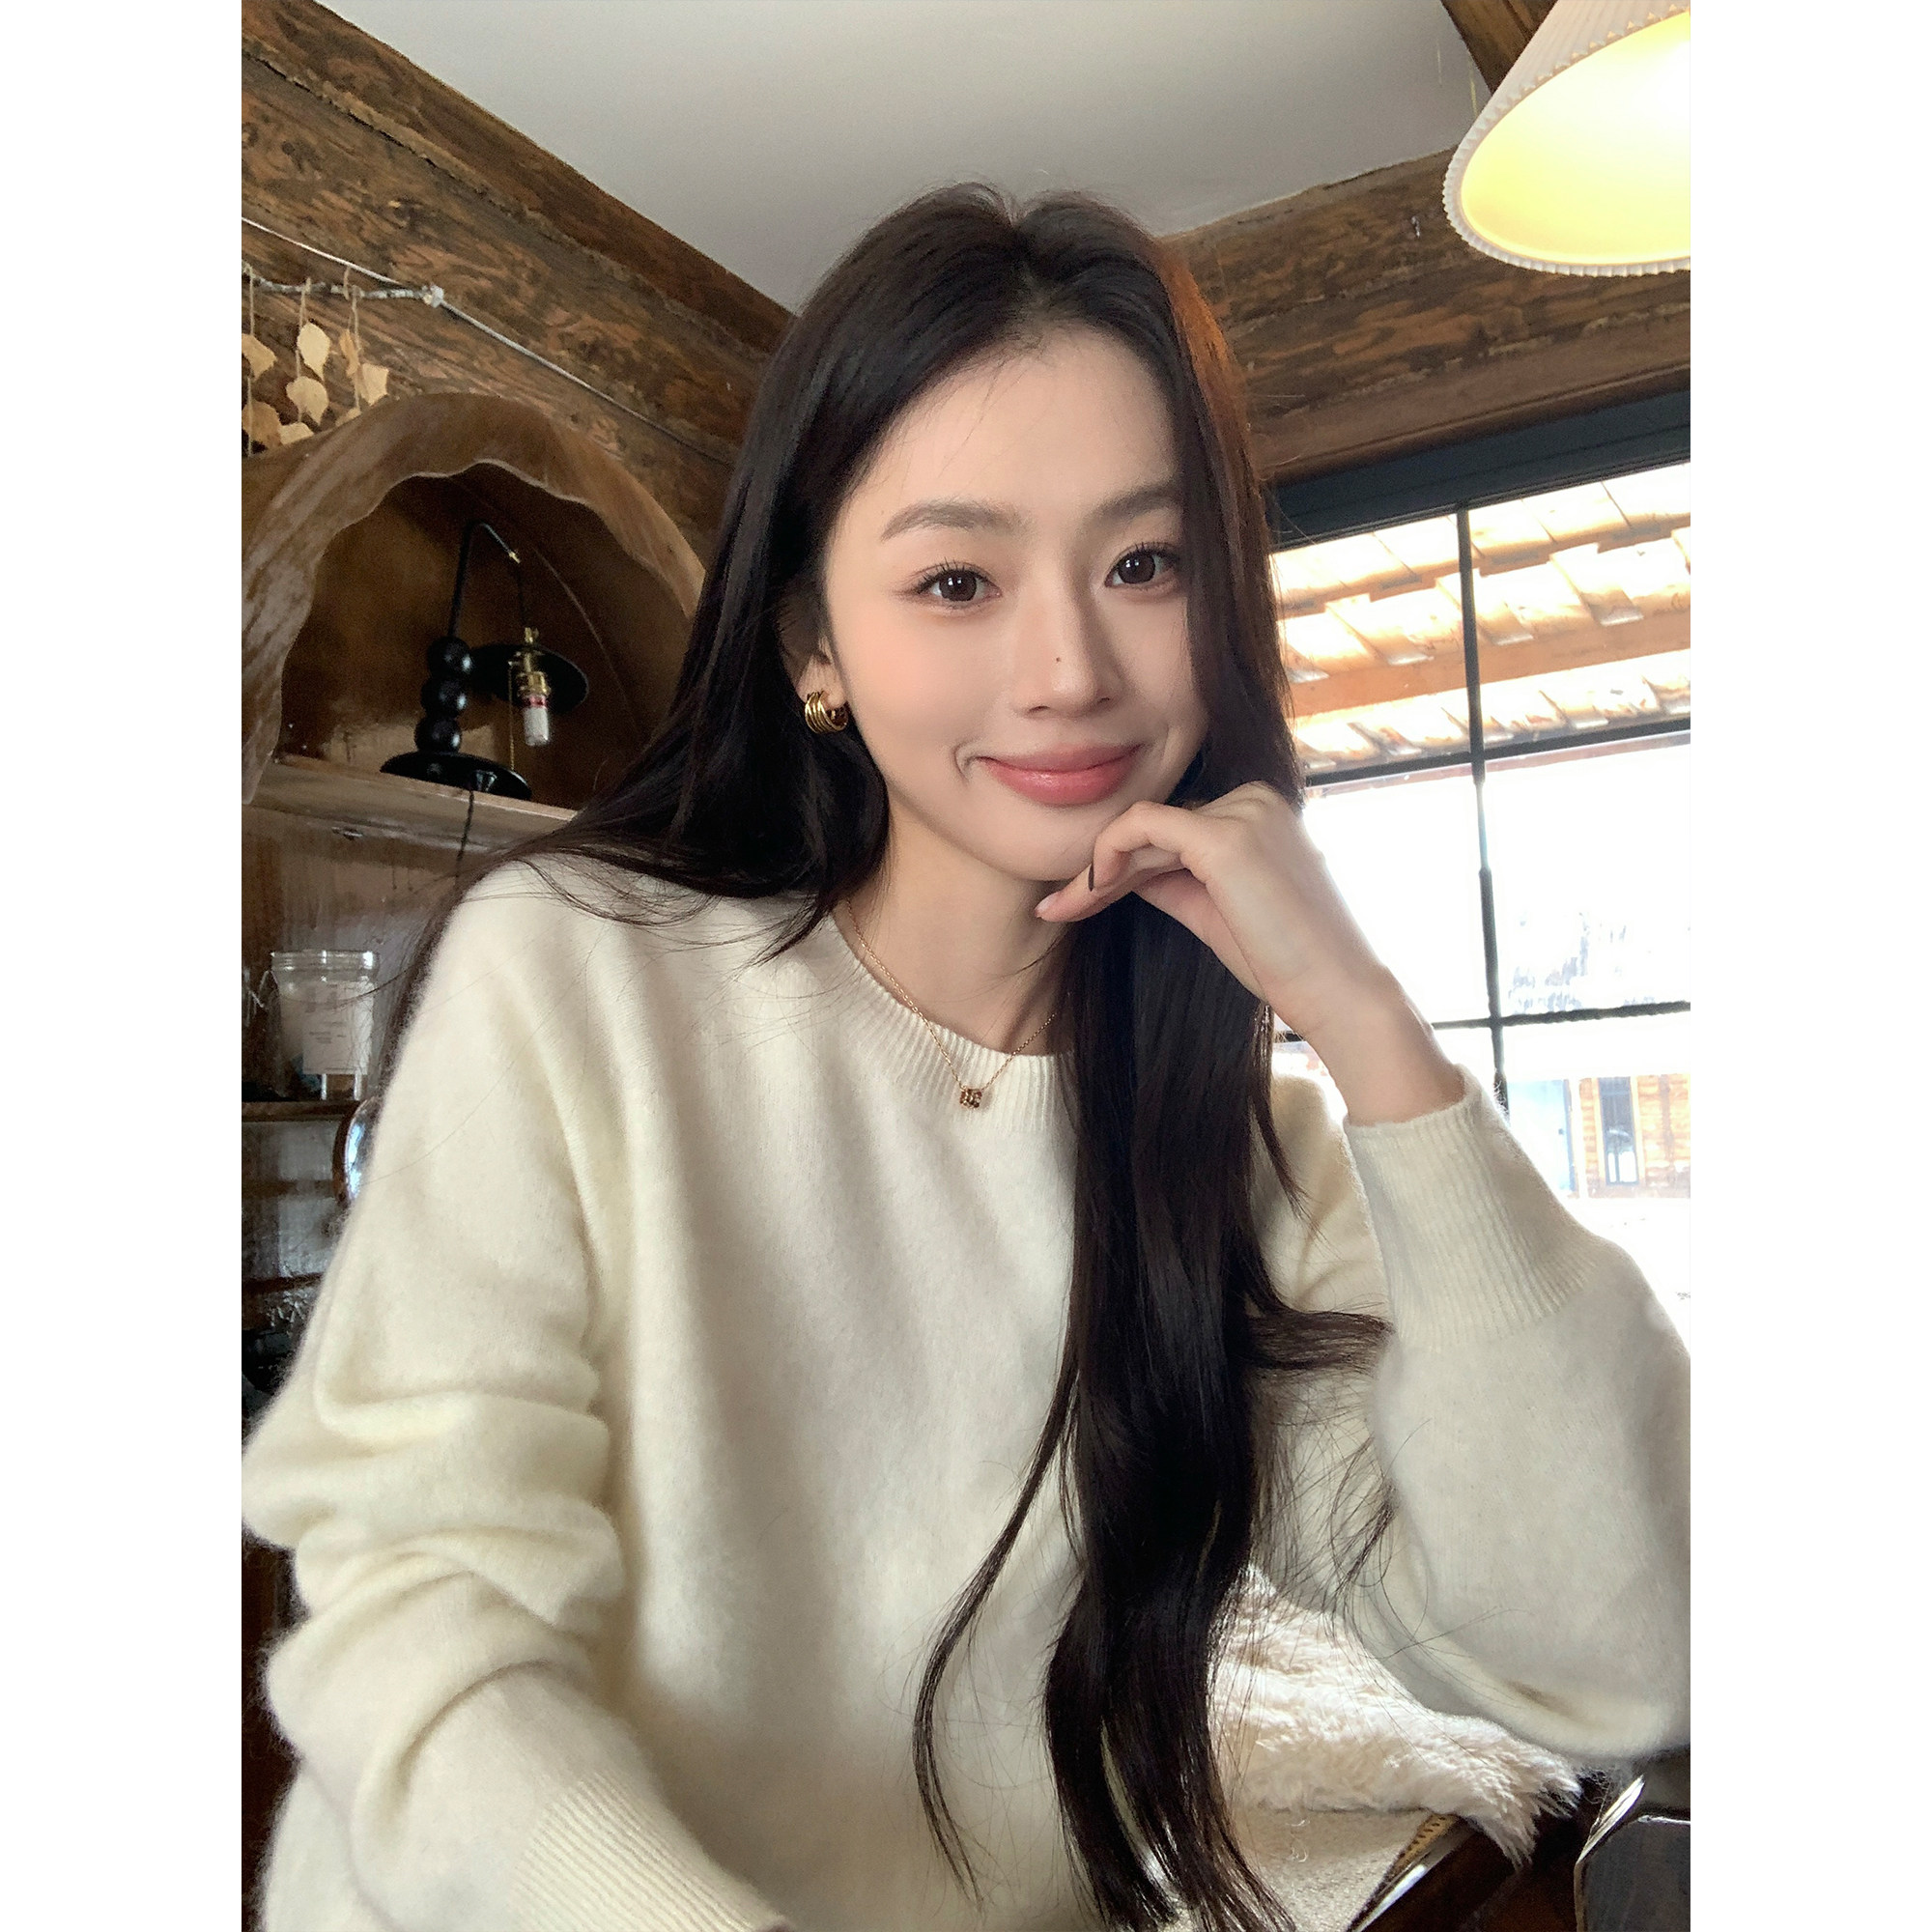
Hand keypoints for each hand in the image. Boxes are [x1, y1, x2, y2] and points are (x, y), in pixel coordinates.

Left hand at [1033, 782, 1463, 1120]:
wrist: (1337, 994)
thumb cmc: (1285, 962)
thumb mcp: (1215, 911)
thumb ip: (1172, 882)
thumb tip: (1122, 873)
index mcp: (1259, 812)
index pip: (1171, 828)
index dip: (1119, 863)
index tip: (1074, 900)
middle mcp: (1254, 798)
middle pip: (1153, 828)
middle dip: (1099, 869)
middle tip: (1053, 908)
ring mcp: (1243, 812)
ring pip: (1143, 830)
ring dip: (1097, 871)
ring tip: (1059, 909)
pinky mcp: (1225, 838)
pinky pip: (1143, 827)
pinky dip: (1107, 855)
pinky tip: (1087, 890)